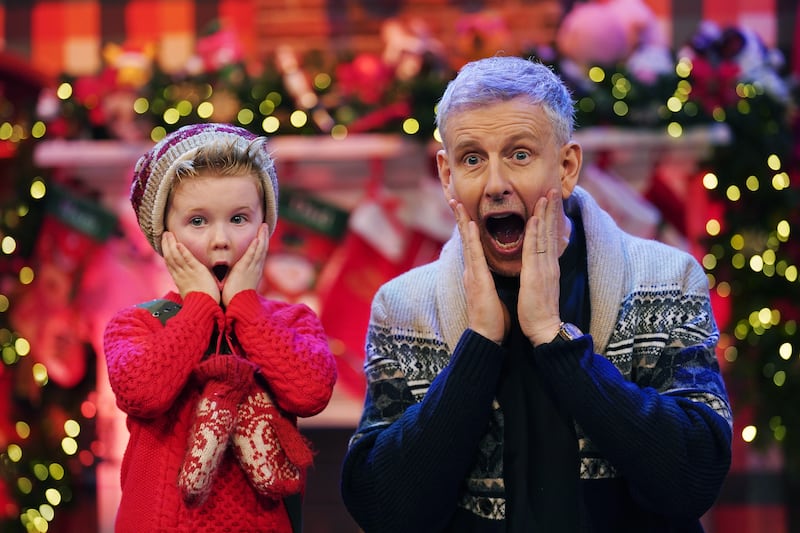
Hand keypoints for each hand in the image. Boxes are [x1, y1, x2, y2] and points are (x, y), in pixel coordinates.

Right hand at [162, 231, 219, 301]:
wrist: (205, 308)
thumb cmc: (200, 303)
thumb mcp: (190, 293)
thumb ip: (188, 285)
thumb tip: (186, 284)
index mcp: (179, 280)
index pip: (170, 264)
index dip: (166, 253)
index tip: (164, 244)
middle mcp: (181, 275)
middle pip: (170, 257)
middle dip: (166, 245)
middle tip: (164, 234)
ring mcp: (188, 273)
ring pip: (176, 256)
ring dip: (171, 244)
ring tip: (169, 234)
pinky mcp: (198, 271)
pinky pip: (188, 259)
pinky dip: (183, 251)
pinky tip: (179, 244)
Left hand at [221, 223, 268, 305]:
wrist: (238, 305)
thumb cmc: (235, 297)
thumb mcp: (238, 284)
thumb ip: (237, 277)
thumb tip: (232, 274)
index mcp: (253, 272)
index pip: (259, 255)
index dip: (261, 244)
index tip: (262, 235)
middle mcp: (255, 268)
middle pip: (262, 250)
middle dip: (264, 237)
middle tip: (265, 226)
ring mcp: (252, 268)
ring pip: (260, 250)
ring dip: (262, 237)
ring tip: (263, 227)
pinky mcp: (245, 269)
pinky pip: (252, 255)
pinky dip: (255, 246)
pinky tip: (257, 238)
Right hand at [450, 199, 509, 344]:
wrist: (488, 337)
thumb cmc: (494, 320)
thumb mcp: (493, 295)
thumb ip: (490, 283)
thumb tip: (493, 279)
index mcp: (477, 274)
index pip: (473, 246)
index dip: (467, 228)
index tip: (466, 211)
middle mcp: (471, 271)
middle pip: (465, 239)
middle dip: (459, 218)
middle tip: (454, 198)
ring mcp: (472, 274)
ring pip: (467, 242)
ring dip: (461, 221)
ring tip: (457, 203)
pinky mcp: (476, 280)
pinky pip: (473, 254)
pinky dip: (470, 238)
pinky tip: (468, 224)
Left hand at [518, 189, 562, 345]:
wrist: (543, 329)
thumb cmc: (538, 311)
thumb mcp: (539, 286)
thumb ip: (539, 272)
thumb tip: (537, 264)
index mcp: (548, 266)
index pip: (550, 237)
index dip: (551, 218)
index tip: (550, 200)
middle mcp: (549, 263)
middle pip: (552, 231)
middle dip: (552, 209)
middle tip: (553, 188)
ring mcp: (544, 268)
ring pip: (546, 235)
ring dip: (546, 214)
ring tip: (547, 194)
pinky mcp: (536, 275)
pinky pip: (535, 250)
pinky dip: (536, 233)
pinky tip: (535, 218)